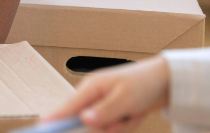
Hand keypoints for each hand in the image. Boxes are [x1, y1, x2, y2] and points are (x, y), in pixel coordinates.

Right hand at [44, 57, 169, 132]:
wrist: (166, 81)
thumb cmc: (144, 84)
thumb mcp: (126, 99)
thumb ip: (104, 111)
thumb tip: (83, 120)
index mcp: (91, 88)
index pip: (67, 107)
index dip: (54, 119)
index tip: (42, 129)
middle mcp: (93, 97)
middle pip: (87, 125)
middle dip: (108, 128)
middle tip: (123, 118)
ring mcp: (103, 106)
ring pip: (103, 129)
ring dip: (121, 127)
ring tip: (134, 112)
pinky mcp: (112, 113)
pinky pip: (114, 129)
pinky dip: (127, 125)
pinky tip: (136, 114)